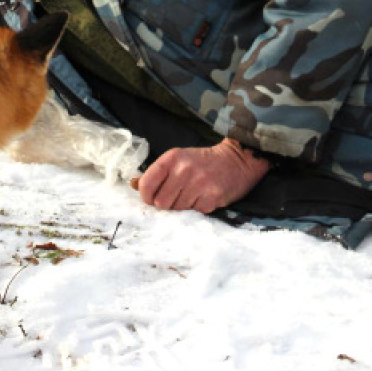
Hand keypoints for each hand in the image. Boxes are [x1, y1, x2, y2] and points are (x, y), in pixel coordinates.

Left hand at [133, 139, 269, 213]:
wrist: (238, 161)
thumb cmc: (203, 162)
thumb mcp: (179, 159)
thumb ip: (158, 173)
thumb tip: (133, 184)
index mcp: (172, 158)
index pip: (146, 185)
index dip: (146, 196)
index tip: (152, 198)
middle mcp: (184, 170)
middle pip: (160, 203)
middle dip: (166, 204)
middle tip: (176, 197)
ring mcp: (198, 184)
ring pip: (176, 210)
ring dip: (182, 207)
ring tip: (192, 196)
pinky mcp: (211, 198)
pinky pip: (194, 213)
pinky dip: (197, 209)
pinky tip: (204, 198)